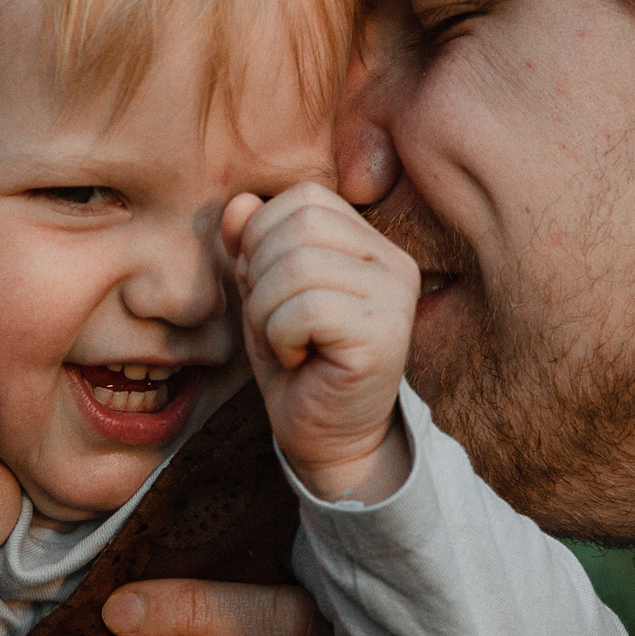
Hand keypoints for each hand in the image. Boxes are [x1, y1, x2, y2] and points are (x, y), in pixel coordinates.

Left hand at [222, 183, 419, 503]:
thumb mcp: (263, 291)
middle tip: (273, 320)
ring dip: (267, 311)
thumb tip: (239, 203)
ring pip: (297, 266)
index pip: (305, 198)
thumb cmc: (296, 361)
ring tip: (285, 342)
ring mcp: (395, 298)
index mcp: (370, 243)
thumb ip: (251, 243)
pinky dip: (280, 336)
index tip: (267, 288)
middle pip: (301, 223)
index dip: (263, 236)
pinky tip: (299, 359)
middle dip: (261, 272)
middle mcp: (394, 262)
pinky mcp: (385, 336)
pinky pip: (305, 309)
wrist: (326, 437)